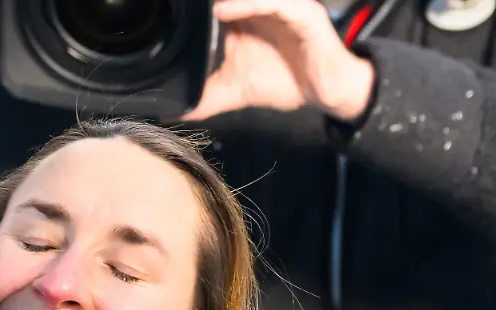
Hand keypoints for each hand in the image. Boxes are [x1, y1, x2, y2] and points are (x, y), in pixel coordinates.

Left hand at [183, 0, 375, 122]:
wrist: (328, 93)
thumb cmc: (287, 83)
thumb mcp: (237, 91)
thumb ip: (208, 96)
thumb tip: (176, 111)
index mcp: (244, 18)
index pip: (215, 5)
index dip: (195, 8)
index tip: (167, 12)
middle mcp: (261, 7)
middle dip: (205, 2)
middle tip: (175, 4)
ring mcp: (282, 7)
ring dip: (224, 0)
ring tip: (200, 6)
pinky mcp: (302, 13)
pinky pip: (274, 3)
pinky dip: (248, 4)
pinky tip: (223, 11)